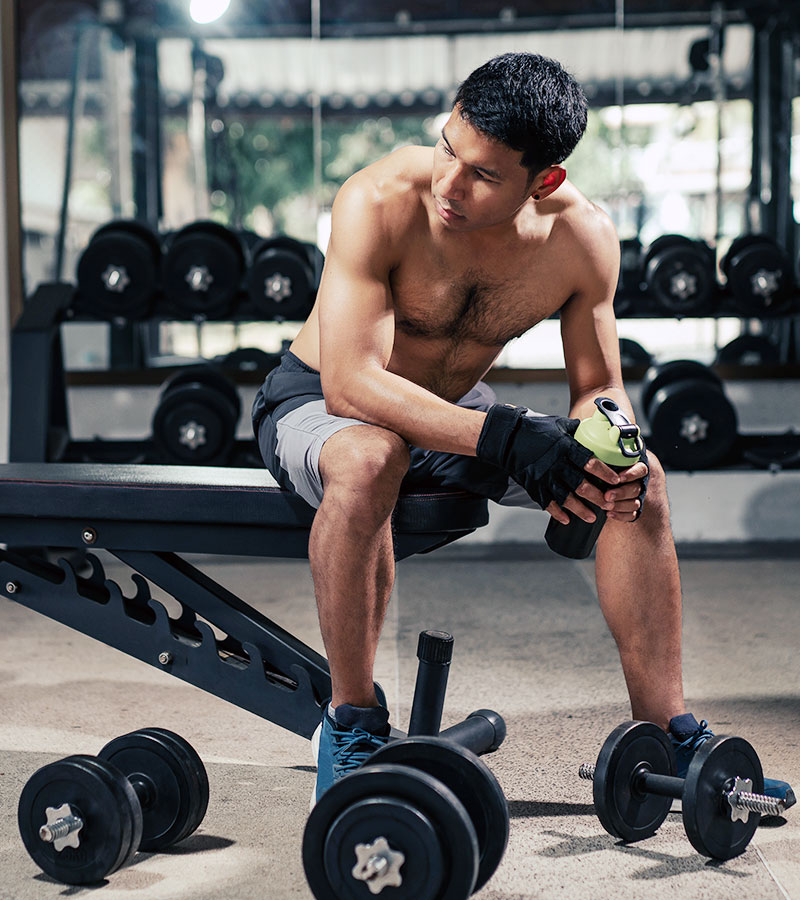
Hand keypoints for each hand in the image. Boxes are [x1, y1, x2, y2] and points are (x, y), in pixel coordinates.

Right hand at [476, 404, 619, 510]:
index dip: (605, 473)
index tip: (616, 480)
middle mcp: (556, 464)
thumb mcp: (559, 424)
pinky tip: (566, 520)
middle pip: (581, 485)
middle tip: (608, 504)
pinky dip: (557, 512)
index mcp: (565, 448)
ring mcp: (543, 477)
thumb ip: (577, 430)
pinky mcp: (533, 485)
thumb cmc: (535, 429)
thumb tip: (595, 429)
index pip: (589, 462)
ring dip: (580, 510)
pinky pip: (546, 503)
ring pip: (565, 498)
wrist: (507, 438)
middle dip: (597, 497)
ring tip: (592, 517)